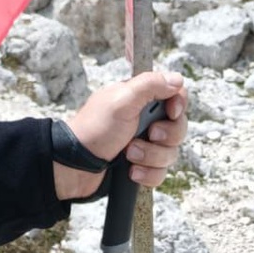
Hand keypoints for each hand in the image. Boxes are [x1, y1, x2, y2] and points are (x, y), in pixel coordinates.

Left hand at [52, 70, 186, 201]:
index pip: (174, 95)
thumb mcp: (122, 101)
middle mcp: (144, 118)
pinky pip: (161, 173)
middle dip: (166, 136)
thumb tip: (177, 79)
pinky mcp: (142, 164)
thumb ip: (150, 85)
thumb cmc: (94, 129)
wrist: (75, 166)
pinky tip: (132, 171)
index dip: (178, 105)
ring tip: (130, 154)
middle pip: (178, 126)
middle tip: (150, 135)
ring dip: (151, 156)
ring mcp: (144, 142)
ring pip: (170, 152)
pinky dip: (148, 174)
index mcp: (139, 98)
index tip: (171, 112)